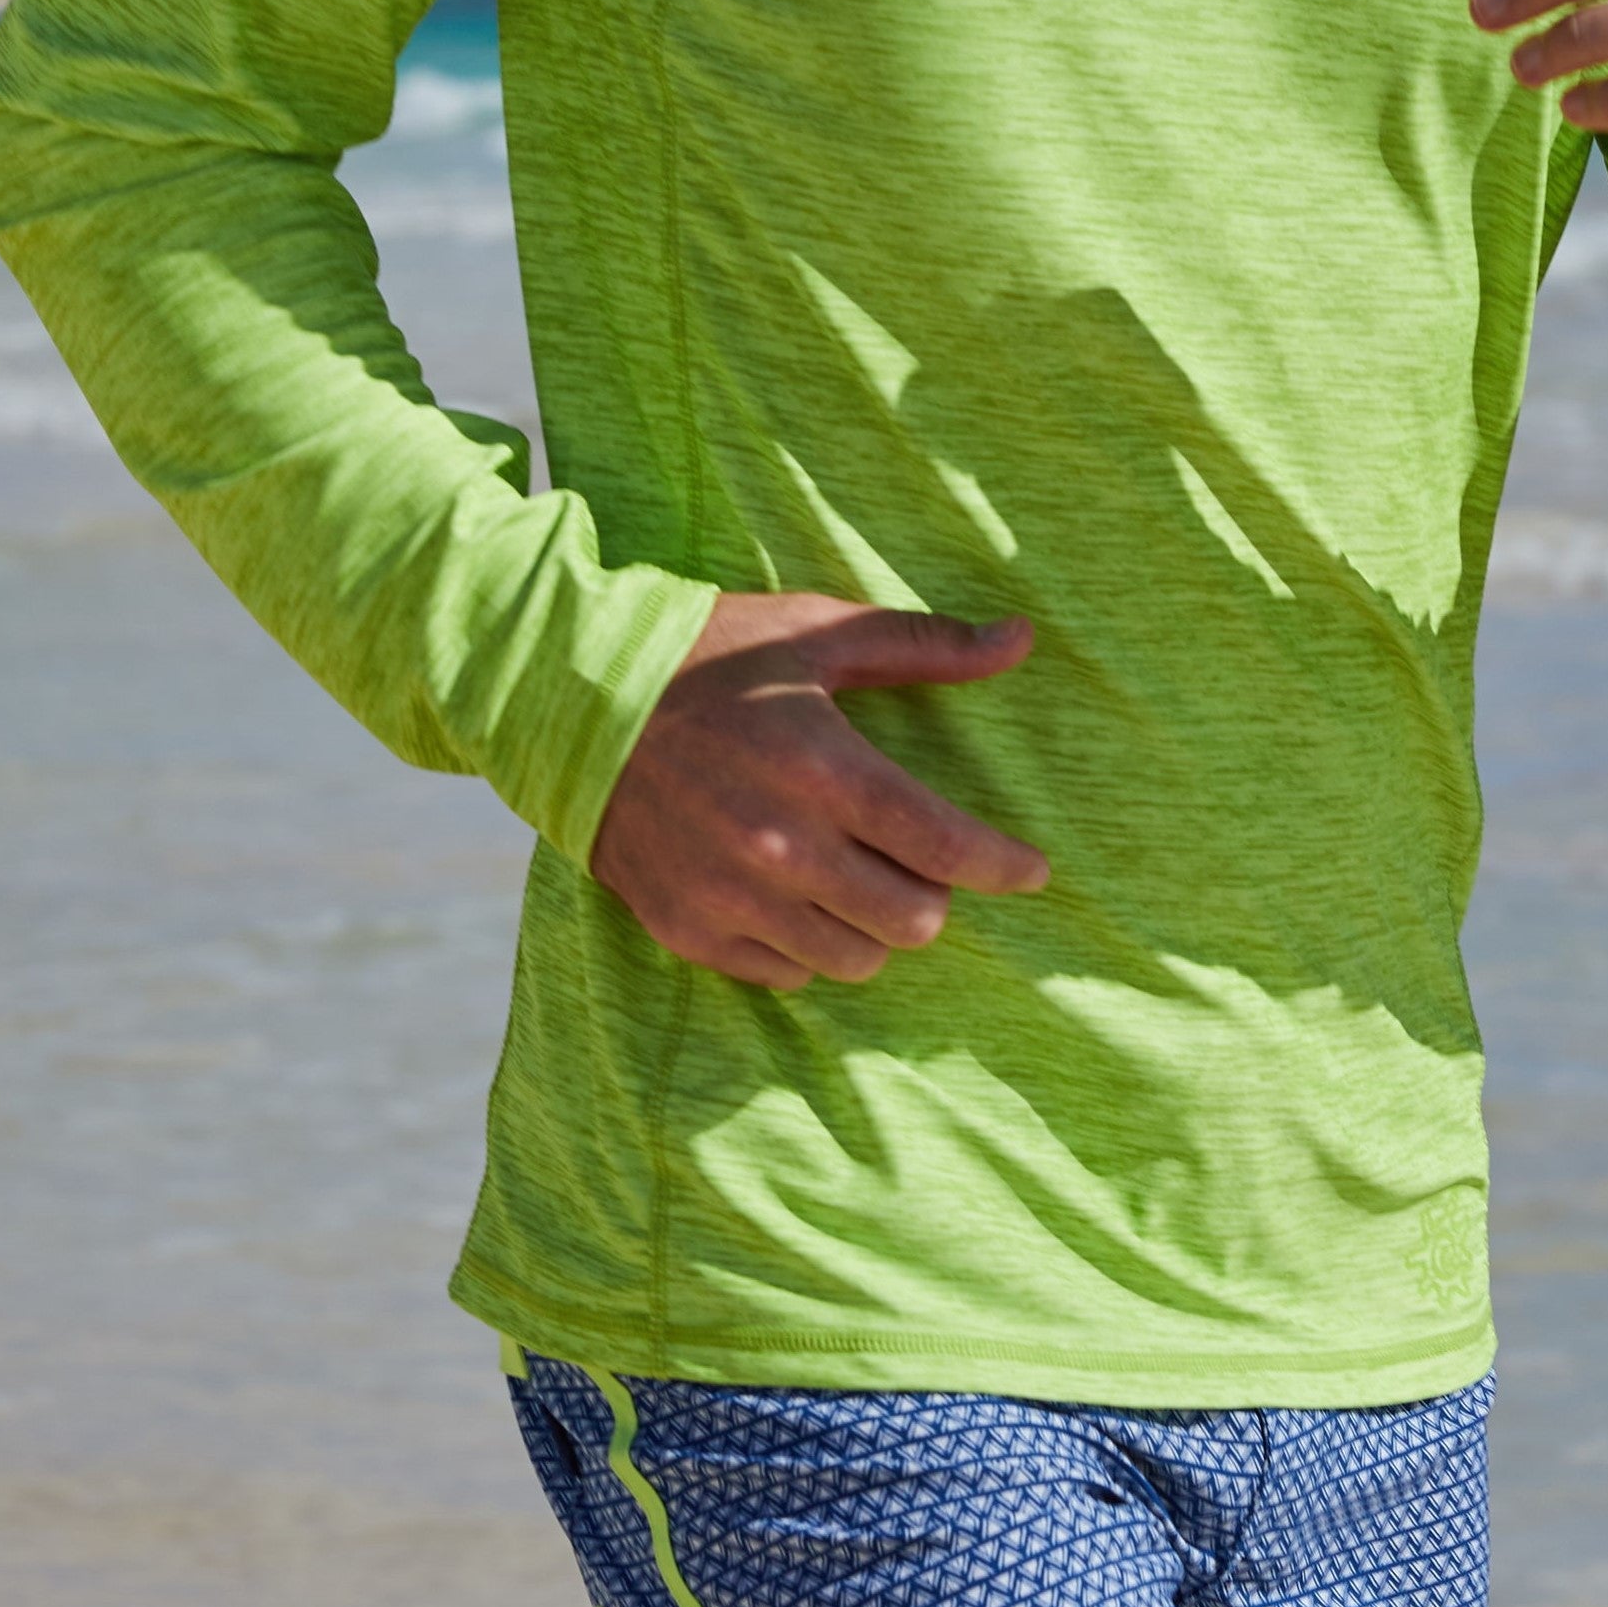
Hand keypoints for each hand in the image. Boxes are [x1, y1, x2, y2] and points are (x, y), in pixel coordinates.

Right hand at [590, 590, 1050, 990]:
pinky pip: (786, 974)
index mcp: (825, 769)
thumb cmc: (712, 656)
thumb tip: (1019, 638)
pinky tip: (796, 895)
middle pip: (912, 921)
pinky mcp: (689, 931)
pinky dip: (808, 945)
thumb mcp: (818, 632)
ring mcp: (731, 898)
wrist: (574, 700)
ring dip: (873, 926)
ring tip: (857, 878)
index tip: (1033, 870)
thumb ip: (925, 646)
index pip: (946, 847)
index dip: (1005, 866)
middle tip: (918, 859)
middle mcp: (783, 847)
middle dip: (934, 894)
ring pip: (855, 960)